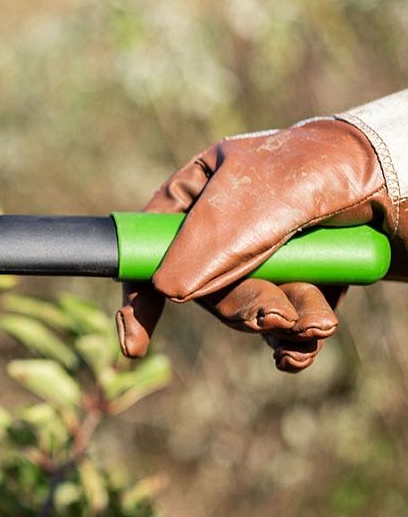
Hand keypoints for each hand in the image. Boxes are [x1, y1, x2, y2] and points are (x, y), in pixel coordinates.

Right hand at [116, 118, 397, 371]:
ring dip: (279, 322)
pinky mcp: (308, 279)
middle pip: (203, 289)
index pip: (150, 247)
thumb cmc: (326, 170)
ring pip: (249, 309)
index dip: (139, 298)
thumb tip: (165, 291)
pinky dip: (294, 342)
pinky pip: (284, 326)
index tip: (136, 343)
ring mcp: (270, 253)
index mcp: (203, 189)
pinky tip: (306, 346)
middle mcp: (230, 224)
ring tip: (319, 322)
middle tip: (277, 315)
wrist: (404, 175)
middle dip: (240, 309)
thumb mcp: (257, 202)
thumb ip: (207, 245)